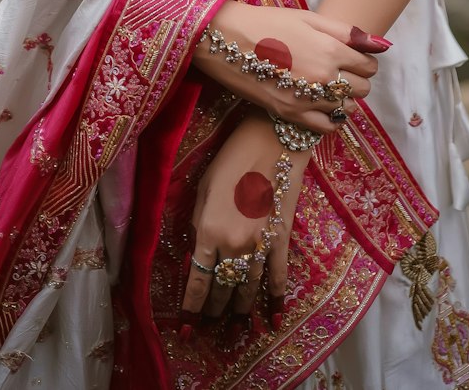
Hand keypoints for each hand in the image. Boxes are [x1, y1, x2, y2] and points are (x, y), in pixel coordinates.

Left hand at [180, 110, 309, 337]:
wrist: (272, 140)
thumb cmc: (231, 157)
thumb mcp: (204, 187)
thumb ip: (200, 224)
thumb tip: (201, 249)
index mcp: (209, 232)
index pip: (198, 281)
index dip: (192, 308)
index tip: (187, 328)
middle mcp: (234, 245)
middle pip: (223, 288)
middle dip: (214, 310)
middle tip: (210, 326)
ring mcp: (260, 245)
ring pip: (248, 288)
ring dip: (240, 310)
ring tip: (235, 329)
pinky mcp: (281, 239)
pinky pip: (278, 276)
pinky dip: (276, 298)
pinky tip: (274, 317)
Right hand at [190, 1, 388, 135]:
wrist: (226, 39)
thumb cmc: (268, 22)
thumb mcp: (308, 17)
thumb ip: (347, 31)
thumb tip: (381, 45)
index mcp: (331, 50)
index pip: (369, 66)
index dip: (364, 62)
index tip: (352, 58)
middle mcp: (324, 78)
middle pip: (362, 89)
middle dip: (356, 80)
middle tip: (338, 70)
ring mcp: (308, 99)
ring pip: (347, 109)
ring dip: (344, 99)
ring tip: (327, 86)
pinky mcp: (291, 114)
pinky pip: (327, 127)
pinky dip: (331, 118)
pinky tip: (321, 105)